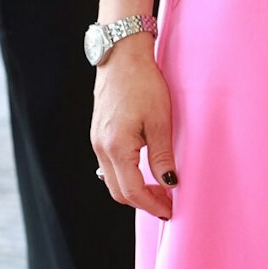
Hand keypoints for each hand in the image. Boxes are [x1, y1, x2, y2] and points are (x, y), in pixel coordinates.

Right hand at [90, 35, 177, 218]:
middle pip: (118, 192)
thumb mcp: (160, 120)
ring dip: (134, 191)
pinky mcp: (99, 134)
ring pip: (113, 180)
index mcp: (116, 146)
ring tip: (160, 191)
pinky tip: (145, 173)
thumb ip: (162, 155)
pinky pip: (110, 166)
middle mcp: (101, 147)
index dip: (152, 205)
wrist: (121, 56)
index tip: (170, 211)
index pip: (132, 191)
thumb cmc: (143, 83)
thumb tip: (170, 183)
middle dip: (142, 203)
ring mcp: (97, 141)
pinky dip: (127, 177)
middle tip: (167, 205)